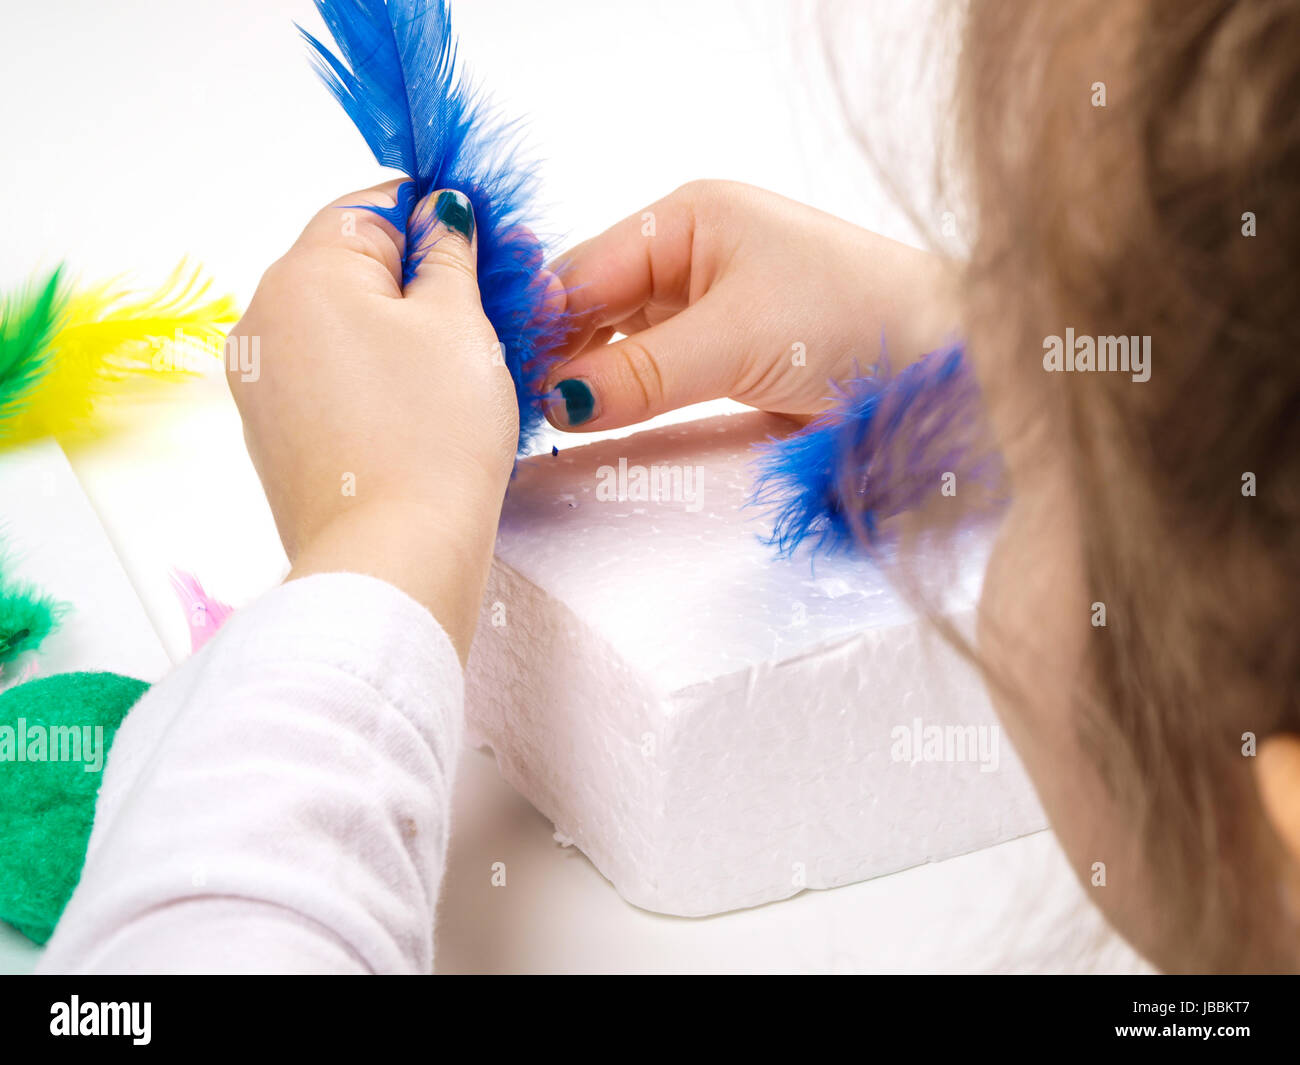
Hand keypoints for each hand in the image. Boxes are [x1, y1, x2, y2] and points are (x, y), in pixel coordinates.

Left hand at [227, 180, 515, 662]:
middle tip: (489, 310)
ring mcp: (263, 384)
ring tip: (462, 370)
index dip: (436, 218)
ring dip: (399, 332)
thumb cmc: (431, 439)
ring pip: (342, 327)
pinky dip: (374, 380)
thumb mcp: (460, 322)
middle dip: (420, 280)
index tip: (486, 245)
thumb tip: (443, 214)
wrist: (393, 560)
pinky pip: (331, 380)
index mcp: (302, 274)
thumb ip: (450, 252)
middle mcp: (264, 321)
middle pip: (351, 268)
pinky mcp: (276, 436)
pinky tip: (421, 413)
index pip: (372, 207)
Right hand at [544, 180, 954, 430]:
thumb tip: (559, 402)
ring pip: (620, 346)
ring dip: (587, 383)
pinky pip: (654, 377)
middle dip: (557, 356)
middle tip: (515, 413)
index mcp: (690, 218)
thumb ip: (642, 374)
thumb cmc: (857, 317)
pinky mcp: (726, 357)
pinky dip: (624, 401)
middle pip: (595, 307)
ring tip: (543, 425)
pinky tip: (594, 426)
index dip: (539, 324)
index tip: (500, 378)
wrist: (947, 363)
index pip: (584, 270)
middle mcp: (692, 255)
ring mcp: (708, 308)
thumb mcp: (737, 339)